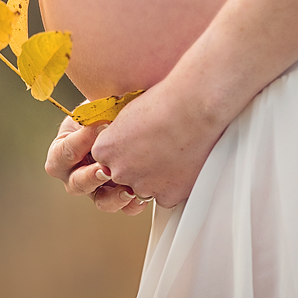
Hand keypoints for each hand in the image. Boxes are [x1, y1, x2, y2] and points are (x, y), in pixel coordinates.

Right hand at [44, 117, 150, 214]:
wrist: (126, 119)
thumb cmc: (106, 109)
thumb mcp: (95, 106)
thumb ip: (95, 112)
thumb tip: (104, 119)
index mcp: (63, 149)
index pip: (62, 153)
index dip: (79, 143)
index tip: (98, 128)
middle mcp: (76, 173)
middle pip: (76, 184)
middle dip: (91, 177)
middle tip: (105, 169)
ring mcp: (97, 187)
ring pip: (101, 202)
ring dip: (114, 197)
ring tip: (128, 189)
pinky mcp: (118, 195)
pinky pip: (125, 207)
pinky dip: (135, 203)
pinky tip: (144, 194)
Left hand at [90, 74, 228, 208]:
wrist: (194, 107)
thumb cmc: (164, 101)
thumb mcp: (128, 112)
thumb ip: (119, 133)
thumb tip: (123, 140)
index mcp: (104, 150)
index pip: (107, 158)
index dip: (124, 149)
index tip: (137, 141)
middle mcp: (118, 171)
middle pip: (124, 175)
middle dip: (138, 165)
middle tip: (157, 147)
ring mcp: (142, 186)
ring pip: (145, 187)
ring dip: (156, 176)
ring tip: (172, 152)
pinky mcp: (166, 195)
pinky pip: (166, 195)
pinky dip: (174, 184)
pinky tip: (182, 163)